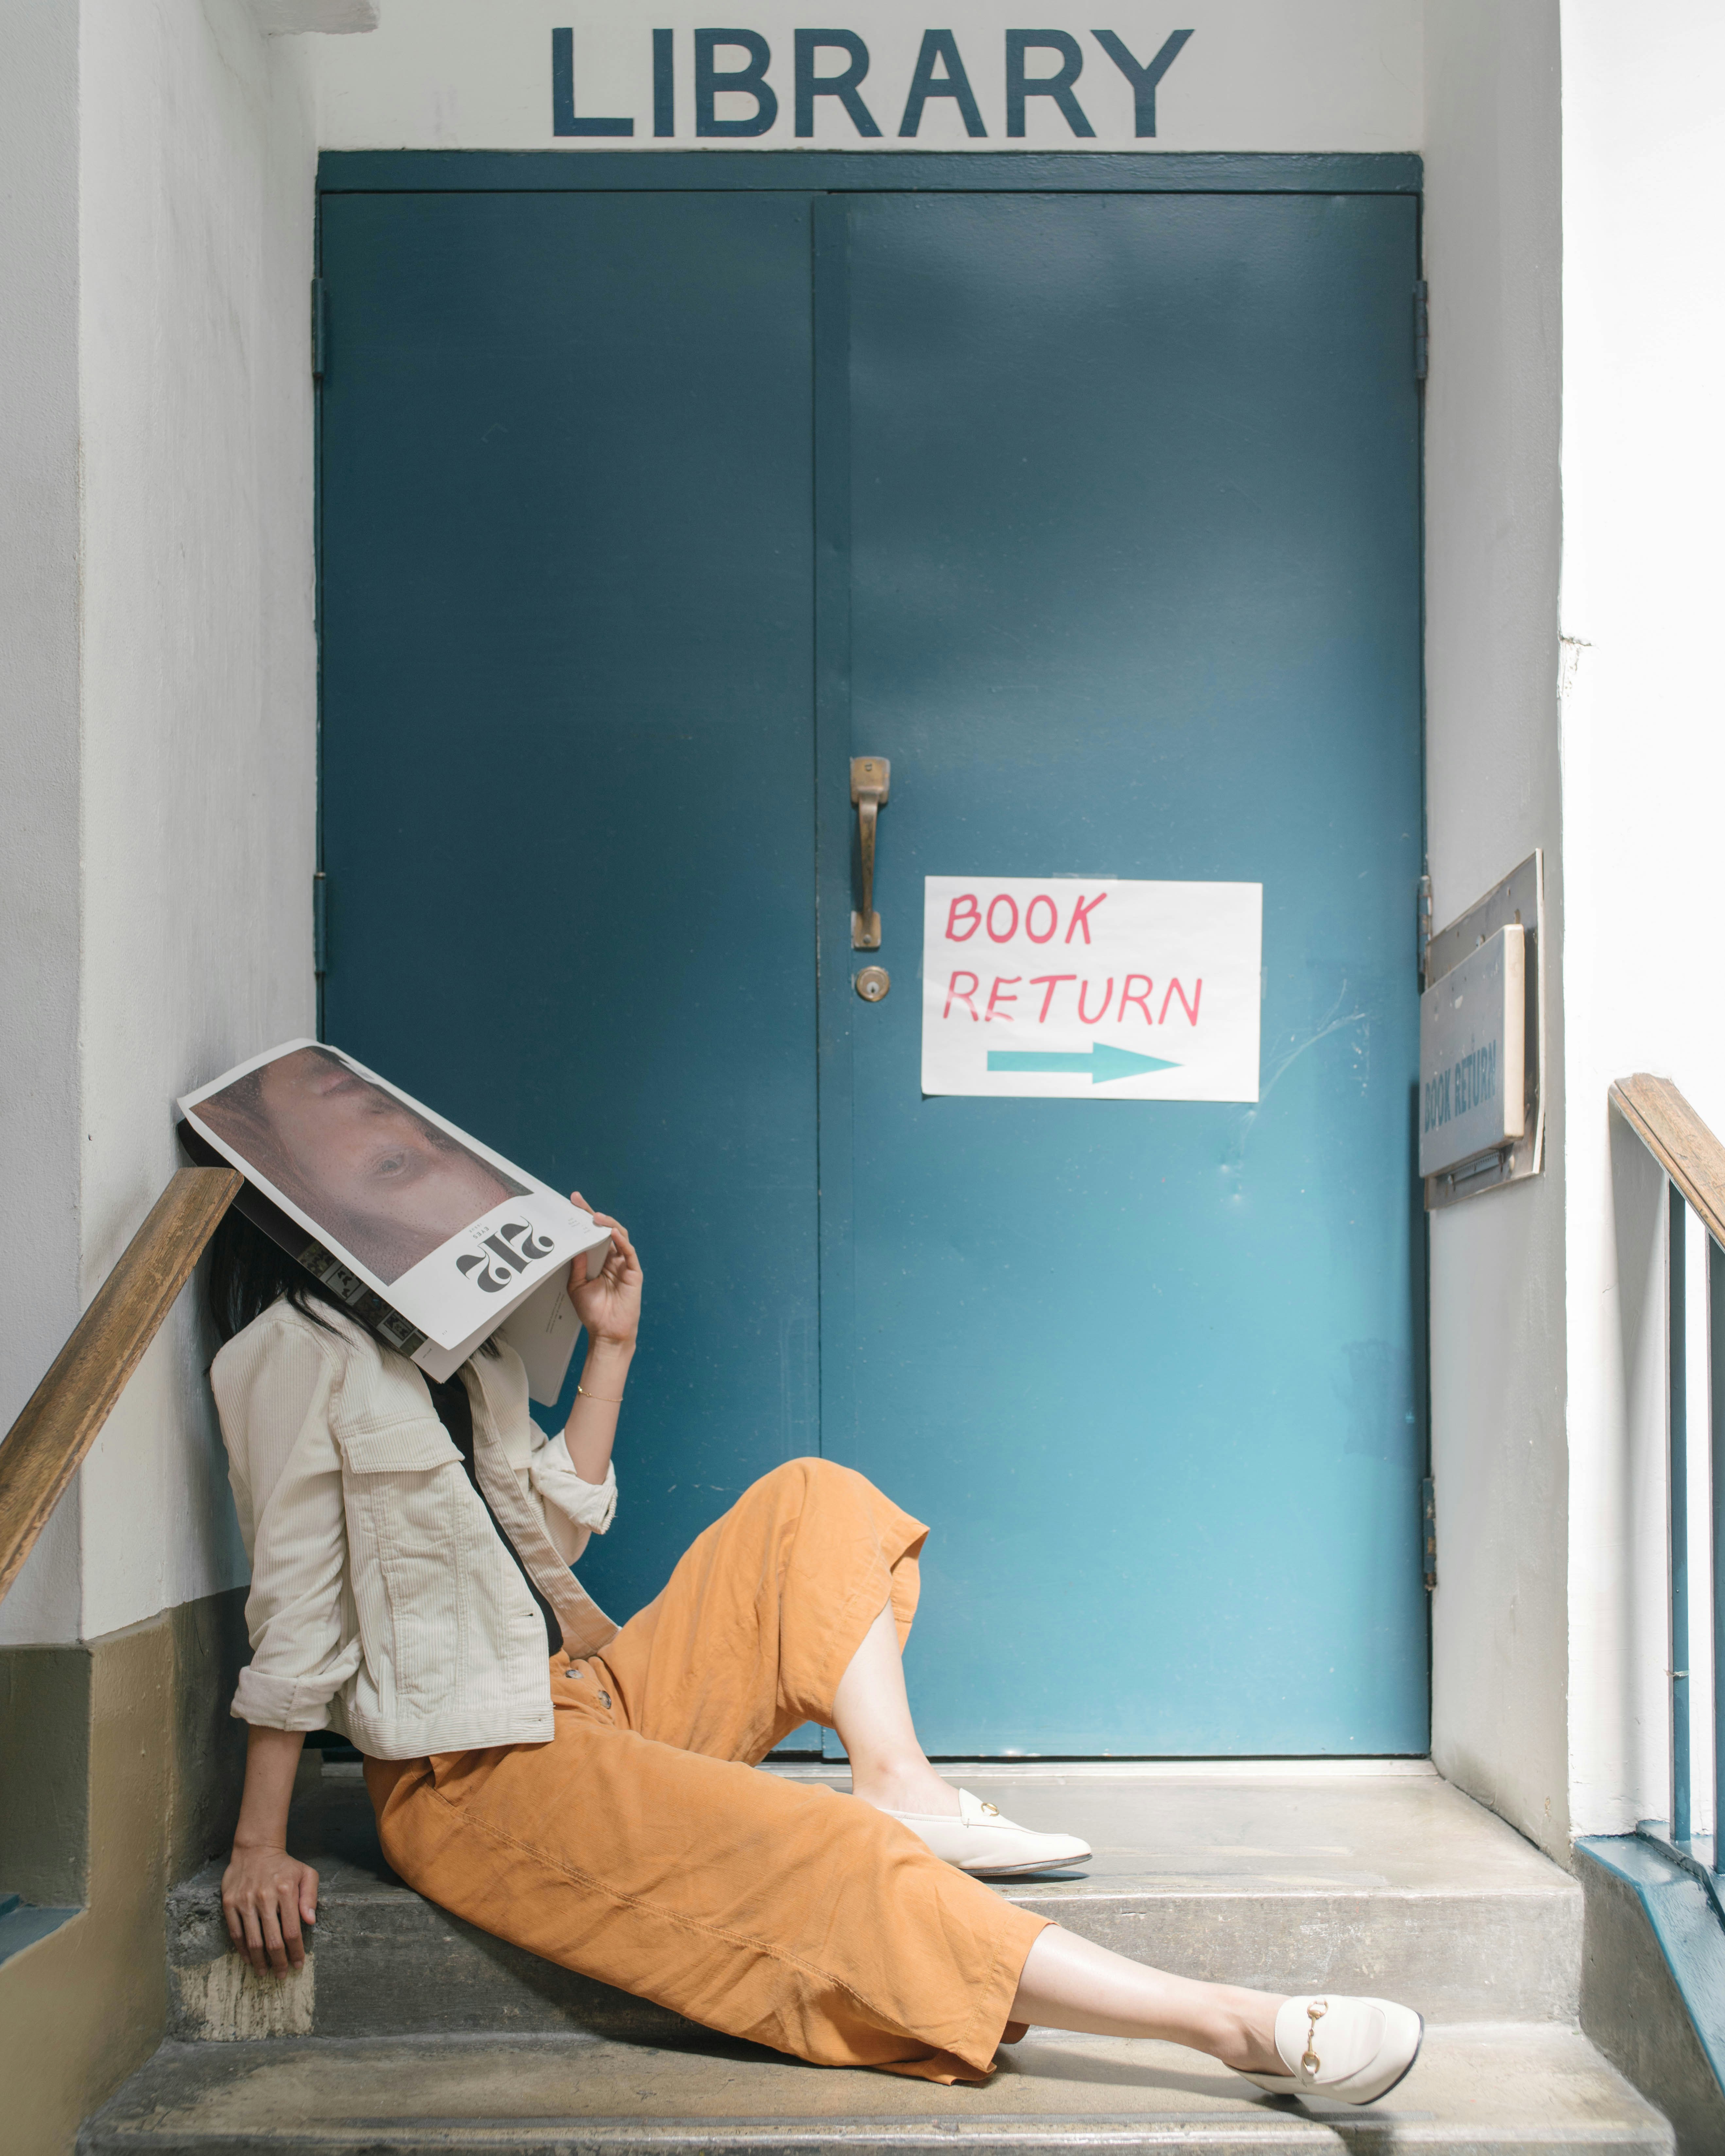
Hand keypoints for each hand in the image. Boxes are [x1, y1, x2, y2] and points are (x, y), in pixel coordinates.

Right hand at [222, 1842, 318, 1975]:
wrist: (255, 1849)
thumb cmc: (284, 1866)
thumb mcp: (306, 1874)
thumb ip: (310, 1897)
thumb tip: (310, 1921)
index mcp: (286, 1891)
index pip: (292, 1931)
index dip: (296, 1951)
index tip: (299, 1964)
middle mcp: (265, 1897)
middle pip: (272, 1940)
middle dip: (279, 1962)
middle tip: (282, 1974)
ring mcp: (245, 1901)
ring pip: (253, 1940)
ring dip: (260, 1961)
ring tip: (265, 1972)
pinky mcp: (229, 1903)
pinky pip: (236, 1933)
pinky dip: (242, 1949)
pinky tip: (249, 1959)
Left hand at [568, 1194, 642, 1350]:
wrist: (607, 1333)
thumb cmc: (593, 1312)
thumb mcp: (576, 1287)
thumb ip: (576, 1267)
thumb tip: (575, 1247)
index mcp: (599, 1261)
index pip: (592, 1235)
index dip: (584, 1218)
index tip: (572, 1202)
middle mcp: (612, 1259)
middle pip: (604, 1230)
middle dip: (592, 1215)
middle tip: (578, 1202)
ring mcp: (624, 1264)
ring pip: (619, 1236)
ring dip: (607, 1224)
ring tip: (595, 1216)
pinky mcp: (633, 1272)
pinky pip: (629, 1251)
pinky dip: (621, 1240)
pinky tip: (612, 1232)